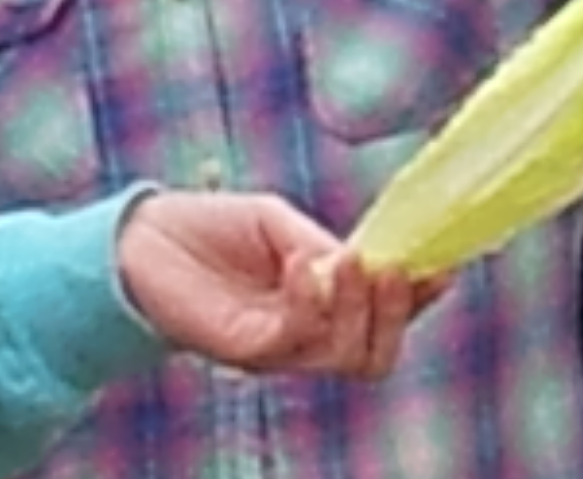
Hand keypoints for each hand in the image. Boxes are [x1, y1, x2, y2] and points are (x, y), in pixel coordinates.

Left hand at [116, 191, 437, 380]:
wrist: (139, 240)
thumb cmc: (211, 229)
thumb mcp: (284, 226)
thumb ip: (326, 247)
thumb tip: (372, 261)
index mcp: (323, 307)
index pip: (385, 323)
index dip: (419, 301)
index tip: (443, 266)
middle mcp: (304, 337)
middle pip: (375, 358)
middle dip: (399, 316)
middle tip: (397, 268)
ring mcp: (274, 348)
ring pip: (343, 356)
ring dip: (360, 306)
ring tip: (354, 259)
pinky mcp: (240, 349)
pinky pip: (293, 335)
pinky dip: (308, 296)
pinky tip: (299, 260)